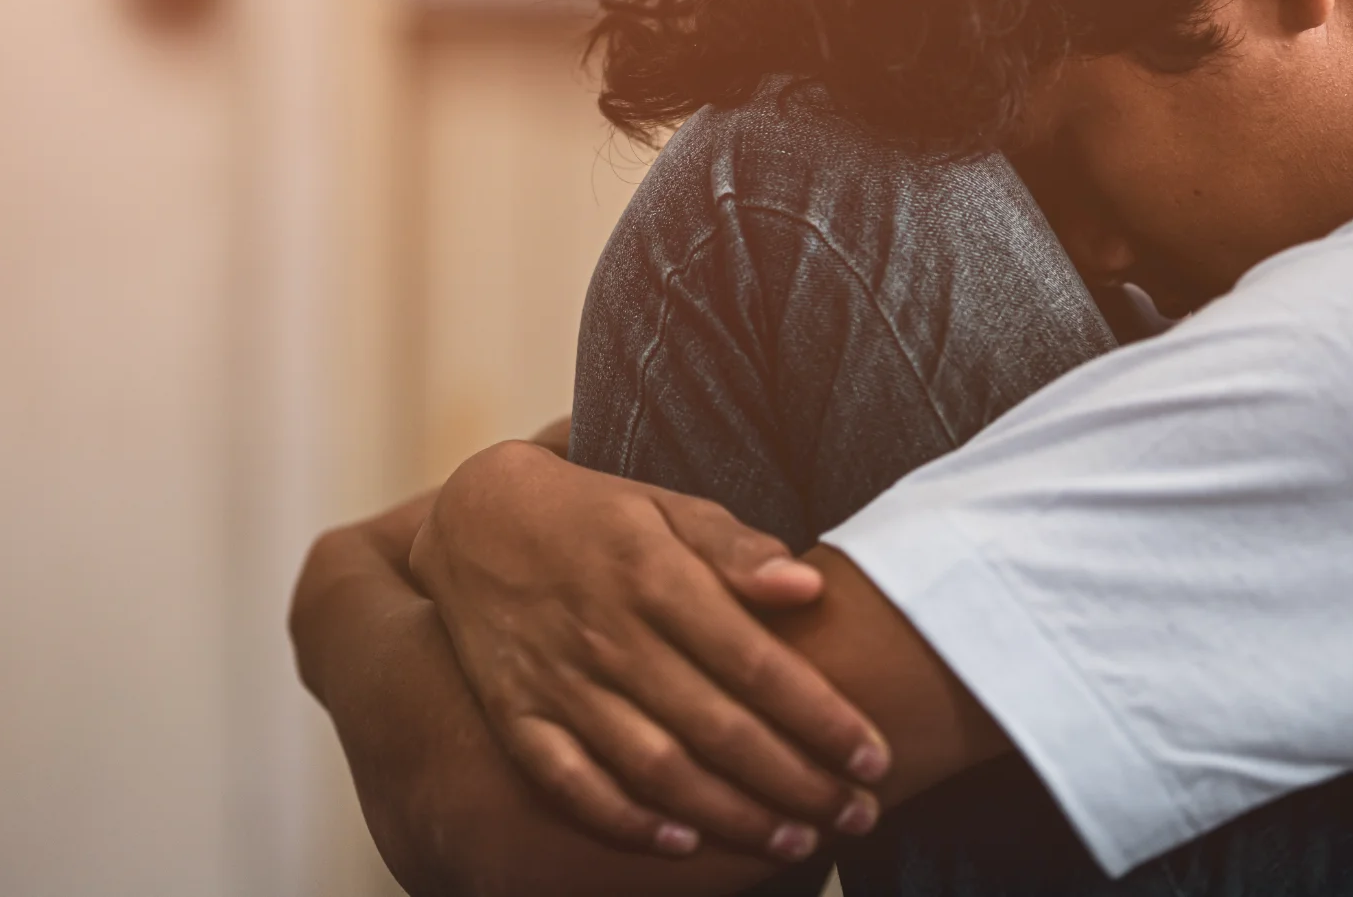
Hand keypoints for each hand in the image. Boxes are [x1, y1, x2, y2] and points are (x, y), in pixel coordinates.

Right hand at [408, 441, 890, 863]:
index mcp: (655, 575)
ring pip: (656, 768)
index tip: (875, 757)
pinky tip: (683, 846)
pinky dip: (626, 821)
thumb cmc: (599, 515)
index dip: (821, 716)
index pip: (756, 661)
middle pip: (718, 727)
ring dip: (731, 814)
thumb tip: (808, 587)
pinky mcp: (518, 714)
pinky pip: (572, 783)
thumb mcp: (668, 506)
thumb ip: (736, 549)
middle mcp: (609, 634)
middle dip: (797, 781)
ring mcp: (559, 680)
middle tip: (857, 816)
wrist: (477, 519)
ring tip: (795, 842)